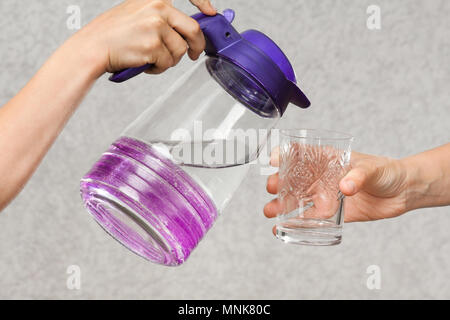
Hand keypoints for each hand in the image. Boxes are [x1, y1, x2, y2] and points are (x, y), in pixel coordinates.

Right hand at [74, 0, 215, 74]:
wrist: (93, 47)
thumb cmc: (114, 33)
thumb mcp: (138, 12)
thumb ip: (162, 16)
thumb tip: (185, 29)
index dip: (203, 2)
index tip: (211, 12)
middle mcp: (157, 8)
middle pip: (193, 29)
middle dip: (197, 46)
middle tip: (194, 53)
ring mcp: (156, 27)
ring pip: (180, 50)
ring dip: (170, 60)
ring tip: (154, 58)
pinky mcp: (153, 46)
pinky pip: (168, 63)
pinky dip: (159, 68)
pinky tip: (147, 63)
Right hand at [264, 148, 408, 222]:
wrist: (403, 192)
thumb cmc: (387, 171)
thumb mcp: (372, 169)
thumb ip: (358, 176)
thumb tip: (344, 187)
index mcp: (328, 159)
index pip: (302, 153)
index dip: (285, 154)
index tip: (273, 159)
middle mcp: (323, 177)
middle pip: (294, 178)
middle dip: (279, 182)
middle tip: (272, 187)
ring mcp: (326, 195)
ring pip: (298, 199)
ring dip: (282, 205)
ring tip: (270, 211)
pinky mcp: (334, 213)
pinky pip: (312, 219)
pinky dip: (298, 224)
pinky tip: (284, 228)